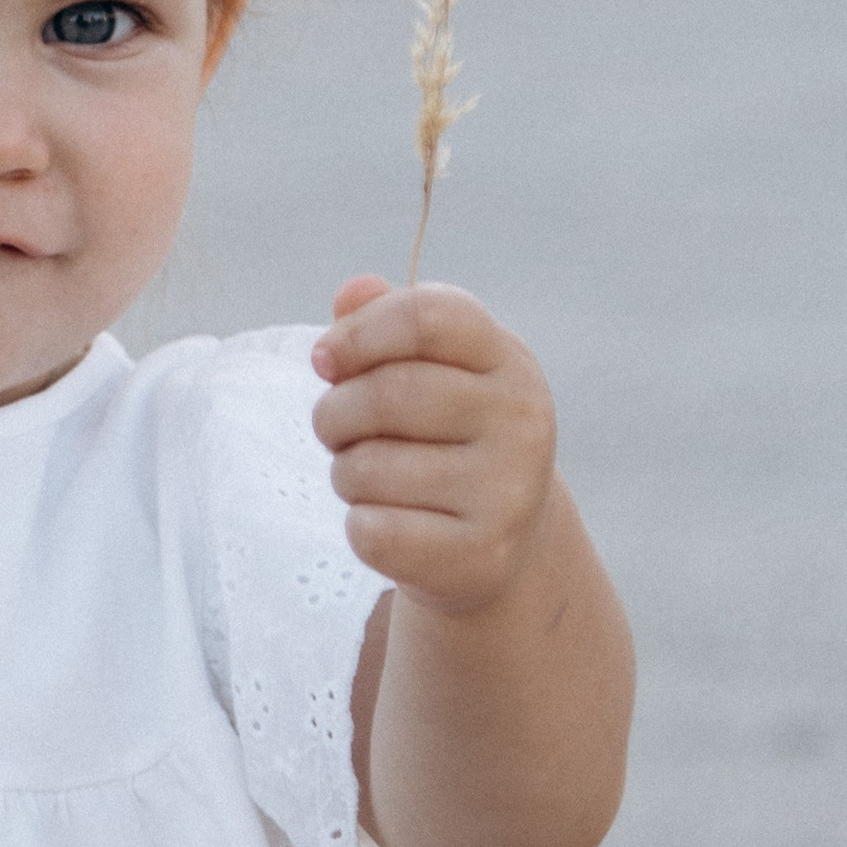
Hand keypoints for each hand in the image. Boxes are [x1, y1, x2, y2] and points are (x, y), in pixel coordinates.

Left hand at [310, 276, 557, 616]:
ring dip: (345, 475)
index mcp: (507, 360)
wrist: (494, 544)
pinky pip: (372, 530)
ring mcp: (508, 491)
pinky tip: (390, 524)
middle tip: (336, 431)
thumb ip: (382, 322)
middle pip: (387, 393)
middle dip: (334, 413)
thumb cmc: (441, 439)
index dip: (359, 332)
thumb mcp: (425, 371)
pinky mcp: (480, 555)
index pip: (428, 316)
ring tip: (372, 479)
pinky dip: (360, 527)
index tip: (325, 360)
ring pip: (368, 468)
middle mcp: (522, 420)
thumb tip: (352, 292)